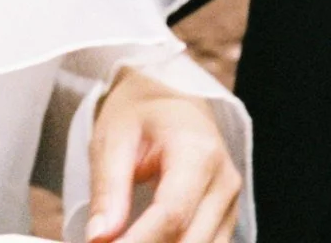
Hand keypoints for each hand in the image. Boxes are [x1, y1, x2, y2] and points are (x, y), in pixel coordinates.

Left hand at [84, 65, 240, 242]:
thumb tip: (100, 237)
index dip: (137, 241)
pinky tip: (147, 241)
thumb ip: (108, 189)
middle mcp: (224, 181)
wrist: (170, 101)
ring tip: (124, 239)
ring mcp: (231, 202)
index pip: (172, 213)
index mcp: (198, 152)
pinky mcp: (227, 218)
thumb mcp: (114, 138)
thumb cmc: (141, 115)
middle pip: (189, 240)